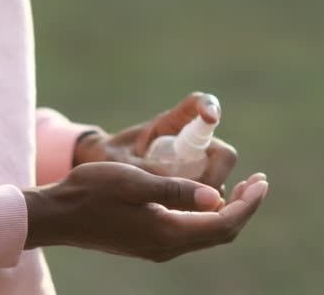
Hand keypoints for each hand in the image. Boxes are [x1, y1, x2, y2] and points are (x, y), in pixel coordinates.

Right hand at [24, 162, 267, 261]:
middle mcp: (166, 247)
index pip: (223, 223)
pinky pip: (190, 232)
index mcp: (166, 233)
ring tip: (241, 187)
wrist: (58, 215)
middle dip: (244, 208)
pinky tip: (206, 196)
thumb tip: (216, 197)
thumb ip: (175, 190)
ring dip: (227, 211)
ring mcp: (156, 247)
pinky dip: (207, 216)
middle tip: (258, 182)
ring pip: (206, 234)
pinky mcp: (148, 241)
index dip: (248, 204)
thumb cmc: (91, 192)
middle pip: (220, 233)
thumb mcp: (134, 182)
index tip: (262, 181)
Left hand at [73, 92, 236, 194]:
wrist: (100, 177)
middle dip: (215, 175)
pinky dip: (198, 209)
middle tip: (195, 194)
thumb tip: (170, 184)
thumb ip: (144, 168)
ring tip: (175, 208)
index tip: (210, 117)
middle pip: (223, 155)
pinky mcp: (193, 186)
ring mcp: (195, 165)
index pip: (198, 104)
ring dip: (205, 196)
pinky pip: (207, 200)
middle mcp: (189, 142)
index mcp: (170, 123)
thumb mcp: (119, 162)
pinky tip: (177, 219)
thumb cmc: (107, 160)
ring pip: (218, 181)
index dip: (209, 107)